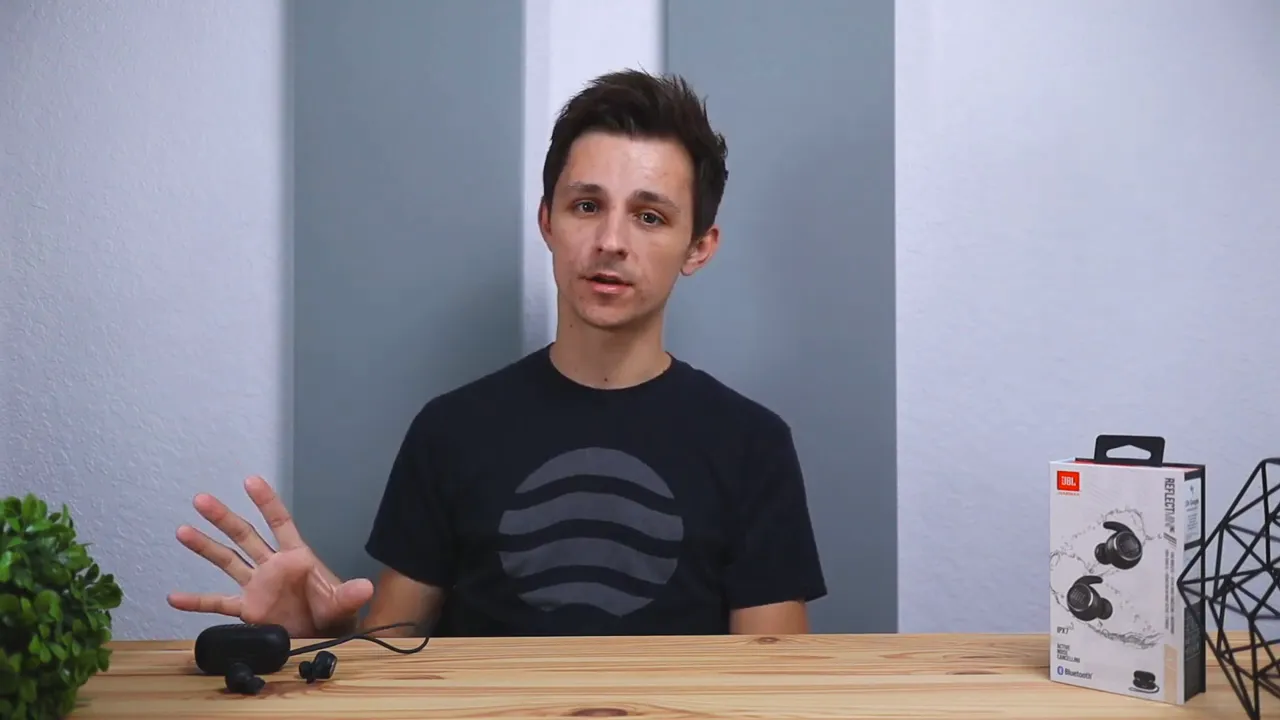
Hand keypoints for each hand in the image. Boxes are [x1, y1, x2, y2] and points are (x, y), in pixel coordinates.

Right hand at [166, 476, 373, 637]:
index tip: (251, 480)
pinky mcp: (248, 609)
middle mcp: (272, 567)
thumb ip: (349, 595)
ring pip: (227, 561)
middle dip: (224, 518)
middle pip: (244, 536)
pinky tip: (174, 597)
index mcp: (296, 558)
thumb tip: (365, 588)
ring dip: (206, 546)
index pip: (279, 522)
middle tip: (201, 499)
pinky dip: (196, 601)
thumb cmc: (336, 614)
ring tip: (182, 530)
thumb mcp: (343, 604)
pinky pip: (218, 603)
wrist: (325, 638)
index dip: (267, 502)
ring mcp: (257, 586)